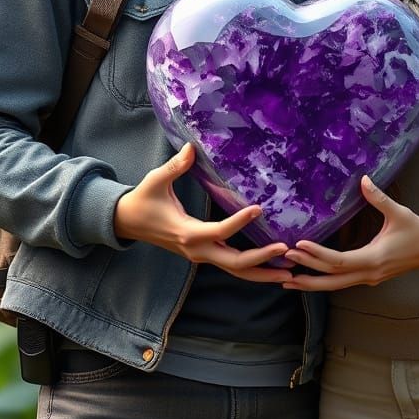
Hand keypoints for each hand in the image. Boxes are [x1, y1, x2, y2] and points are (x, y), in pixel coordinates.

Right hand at [114, 143, 290, 282]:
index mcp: (187, 233)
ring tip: (290, 271)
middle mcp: (197, 251)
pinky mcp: (204, 255)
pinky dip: (253, 268)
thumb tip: (192, 147)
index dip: (240, 222)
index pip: (219, 232)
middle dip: (262, 260)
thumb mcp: (155, 180)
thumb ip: (175, 166)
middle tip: (288, 252)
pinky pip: (232, 265)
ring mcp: (201, 256)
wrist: (127, 223)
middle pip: (235, 264)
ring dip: (263, 271)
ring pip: (236, 271)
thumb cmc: (143, 200)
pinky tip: (273, 265)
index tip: (259, 208)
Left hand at [281, 176, 418, 290]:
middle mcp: (369, 273)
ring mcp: (368, 278)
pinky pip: (342, 282)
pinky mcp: (369, 277)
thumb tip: (364, 179)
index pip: (339, 261)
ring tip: (288, 278)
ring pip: (335, 285)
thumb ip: (379, 198)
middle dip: (307, 275)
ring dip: (312, 281)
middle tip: (283, 266)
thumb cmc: (416, 231)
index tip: (299, 245)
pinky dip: (324, 280)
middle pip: (332, 280)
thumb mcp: (399, 213)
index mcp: (374, 258)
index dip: (318, 255)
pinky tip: (310, 276)